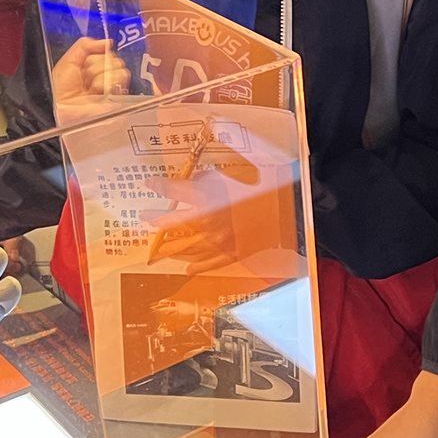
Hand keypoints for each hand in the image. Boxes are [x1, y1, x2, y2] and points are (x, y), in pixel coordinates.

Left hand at [51, 37, 132, 118]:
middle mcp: (103, 74)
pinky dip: (108, 82)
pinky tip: (99, 91)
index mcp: (91, 66)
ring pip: (118, 66)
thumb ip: (85, 45)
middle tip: (86, 79)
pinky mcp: (119, 94)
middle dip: (96, 66)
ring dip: (101, 76)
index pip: (103, 50)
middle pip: (111, 57)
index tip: (83, 66)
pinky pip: (122, 76)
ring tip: (92, 87)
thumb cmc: (61, 90)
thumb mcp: (68, 61)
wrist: (64, 109)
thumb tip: (107, 42)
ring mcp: (112, 84)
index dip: (93, 56)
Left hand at [141, 133, 260, 270]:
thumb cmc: (266, 184)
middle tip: (145, 216)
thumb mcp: (237, 170)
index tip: (151, 183)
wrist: (291, 209)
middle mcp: (208, 221)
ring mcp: (218, 241)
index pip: (175, 190)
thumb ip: (211, 176)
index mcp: (209, 197)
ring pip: (185, 246)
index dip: (160, 185)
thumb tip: (195, 180)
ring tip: (162, 245)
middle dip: (156, 218)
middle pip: (172, 222)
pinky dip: (196, 265)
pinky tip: (187, 267)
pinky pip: (208, 263)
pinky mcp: (231, 254)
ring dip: (171, 245)